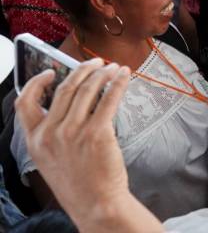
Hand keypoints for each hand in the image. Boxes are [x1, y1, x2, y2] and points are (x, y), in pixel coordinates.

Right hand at [16, 60, 132, 214]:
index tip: (50, 71)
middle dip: (83, 69)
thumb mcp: (50, 159)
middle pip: (65, 88)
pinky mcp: (97, 133)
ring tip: (113, 68)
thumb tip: (69, 102)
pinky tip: (124, 76)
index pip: (24, 102)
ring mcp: (73, 132)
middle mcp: (51, 133)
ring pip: (88, 89)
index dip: (37, 82)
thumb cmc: (78, 182)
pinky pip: (109, 98)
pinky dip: (118, 83)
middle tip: (96, 62)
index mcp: (35, 140)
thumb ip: (51, 133)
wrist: (96, 203)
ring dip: (103, 73)